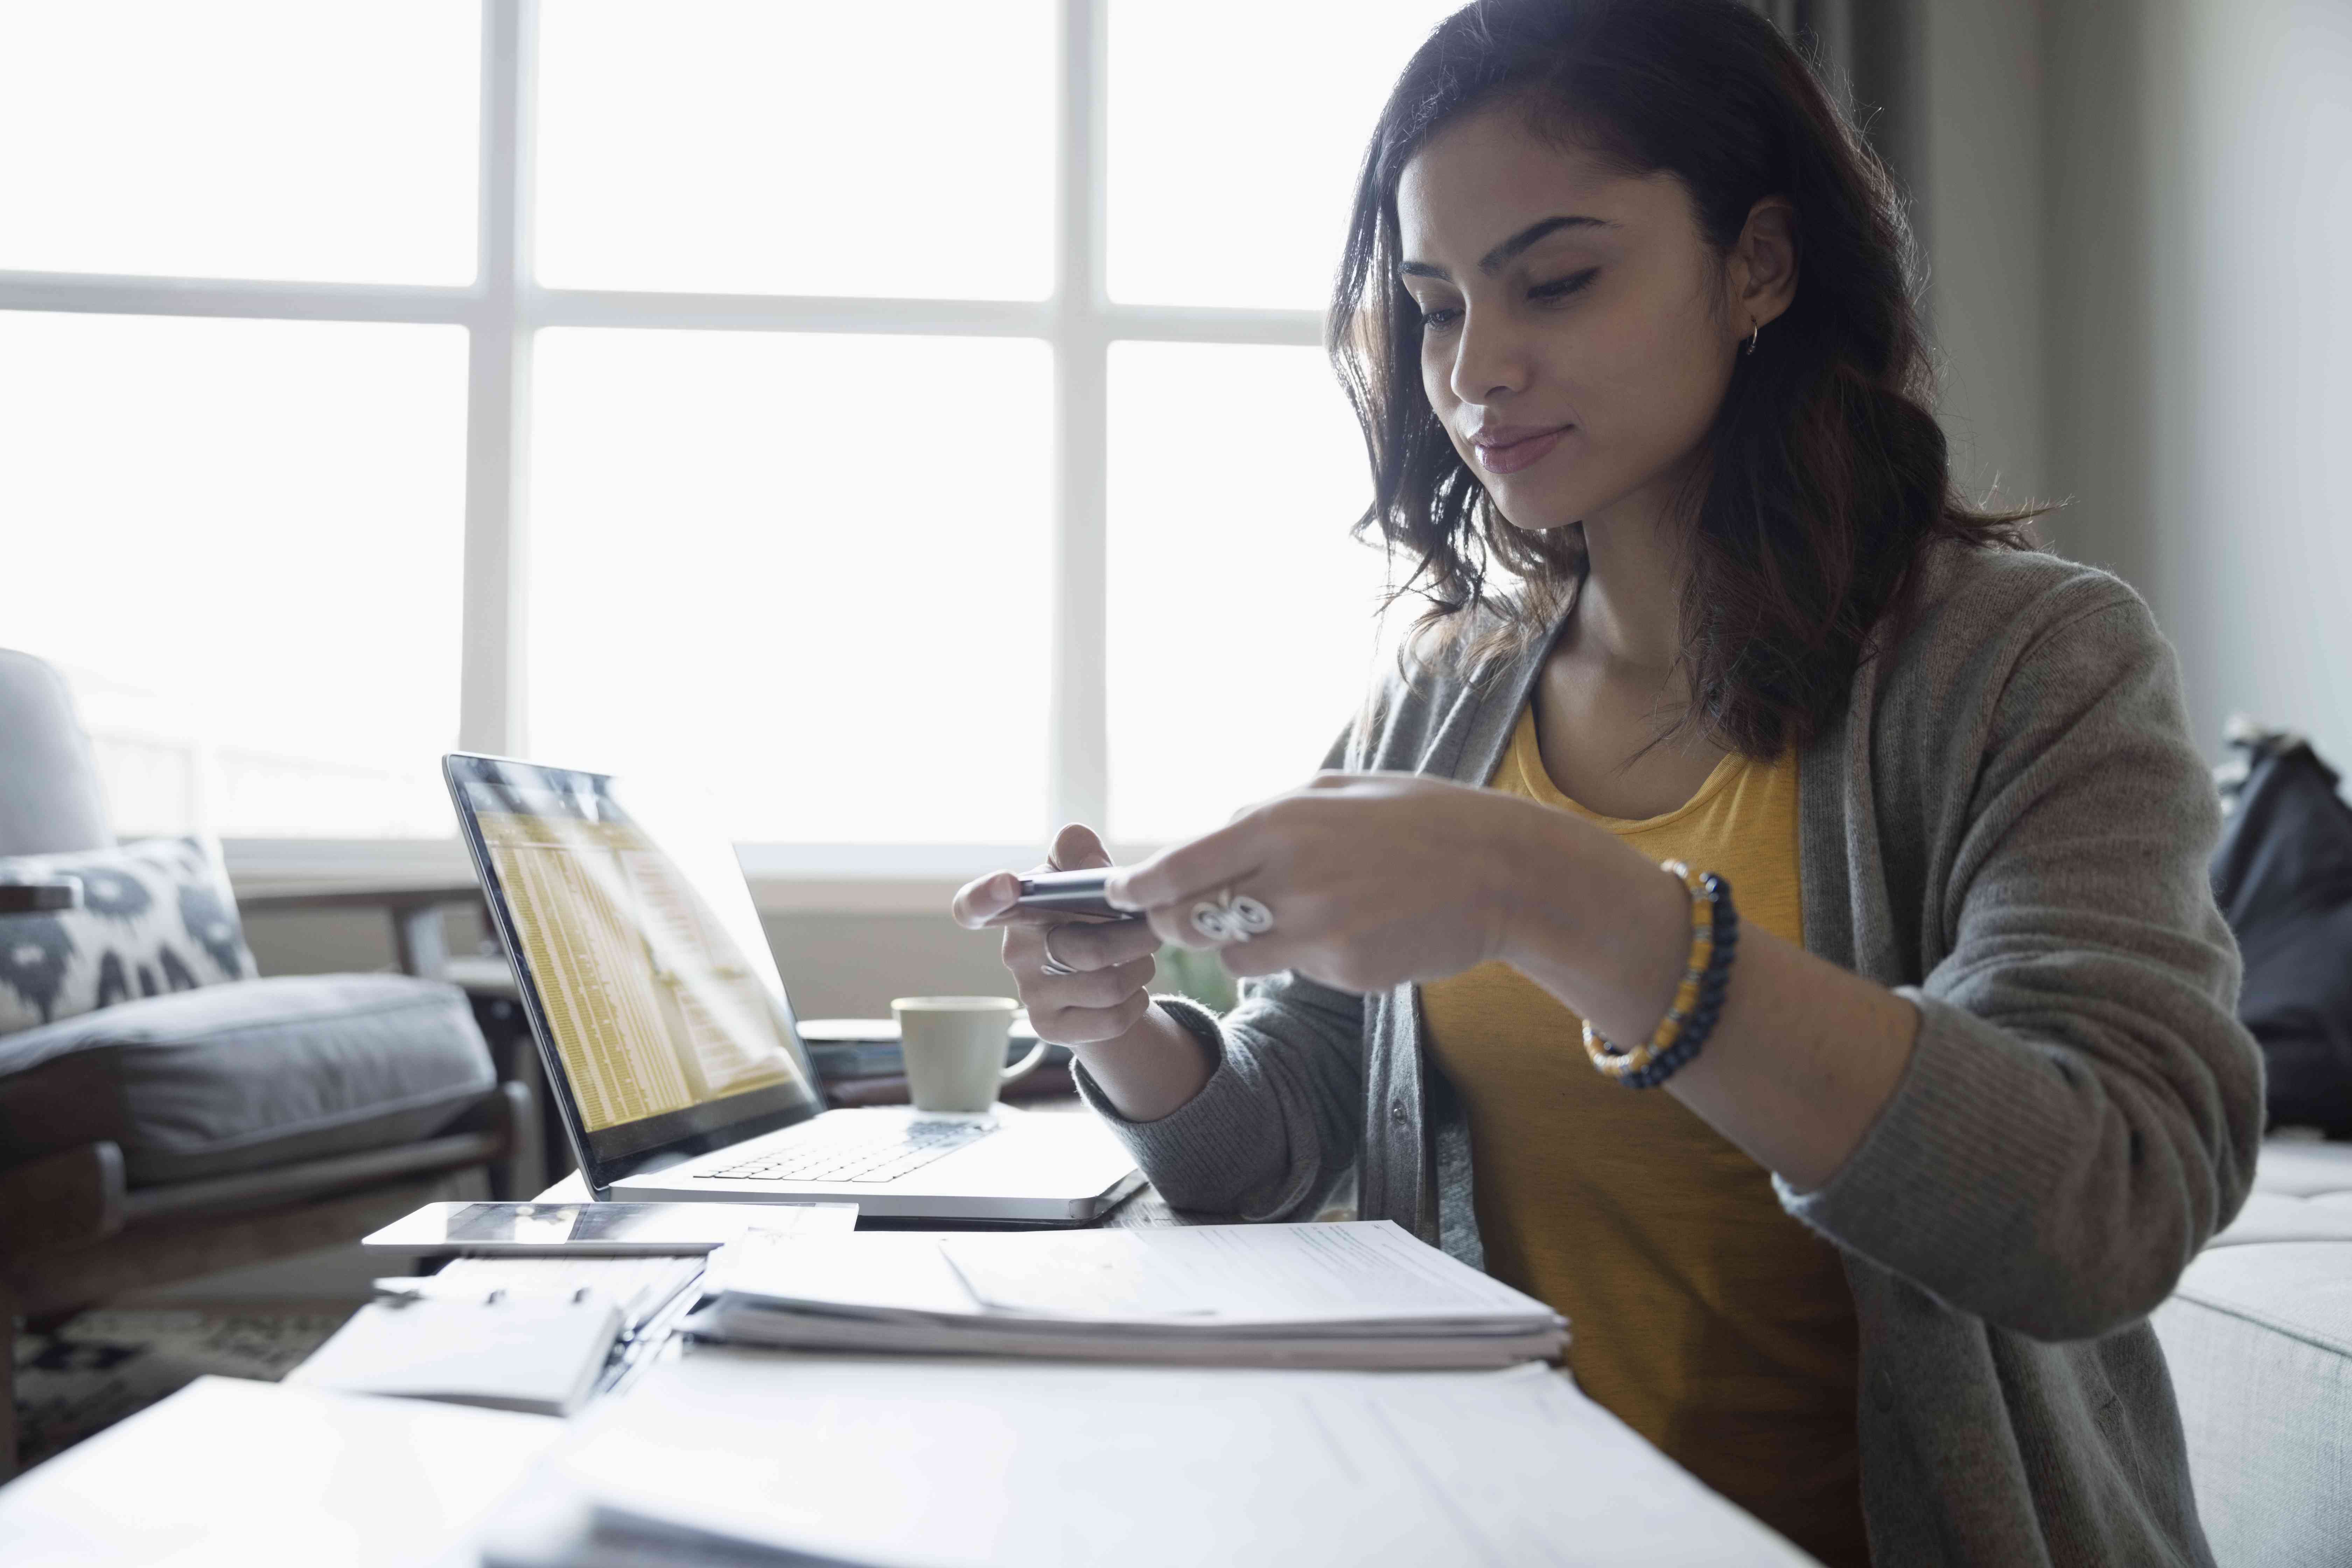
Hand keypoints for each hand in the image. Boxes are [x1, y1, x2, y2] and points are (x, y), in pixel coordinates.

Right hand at [951, 824, 1161, 1045]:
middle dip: (1137, 938)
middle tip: (1152, 929)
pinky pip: (1112, 1019)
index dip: (984, 896)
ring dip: (1141, 969)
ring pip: (1108, 987)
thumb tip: (1096, 868)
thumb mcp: (1079, 872)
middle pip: (1090, 949)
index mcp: (1016, 908)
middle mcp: (1015, 953)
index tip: (1009, 885)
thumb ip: (1079, 851)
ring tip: (1141, 958)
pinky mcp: (1049, 1028)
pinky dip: (1137, 1001)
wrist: (1097, 972)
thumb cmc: (1084, 911)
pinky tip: (1132, 989)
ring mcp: (1030, 994)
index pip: (974, 905)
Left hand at [1103, 773, 1575, 994]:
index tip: (1116, 896)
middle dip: (1179, 923)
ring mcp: (1315, 929)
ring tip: (1298, 912)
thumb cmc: (1418, 821)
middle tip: (1194, 916)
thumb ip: (1267, 813)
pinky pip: (1293, 970)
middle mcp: (1287, 877)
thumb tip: (1216, 830)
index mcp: (1279, 824)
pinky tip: (1349, 929)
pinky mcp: (1343, 968)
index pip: (1176, 869)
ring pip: (1235, 955)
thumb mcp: (1335, 791)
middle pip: (1189, 921)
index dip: (1135, 890)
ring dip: (1245, 941)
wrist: (1501, 870)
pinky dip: (1303, 956)